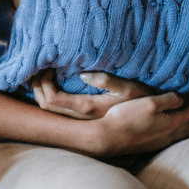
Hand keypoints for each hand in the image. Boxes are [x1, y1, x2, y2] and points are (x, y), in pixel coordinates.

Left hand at [32, 69, 152, 119]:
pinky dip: (51, 99)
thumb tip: (83, 75)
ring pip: (51, 112)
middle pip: (45, 107)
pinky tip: (55, 87)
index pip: (52, 99)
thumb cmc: (142, 100)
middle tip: (42, 69)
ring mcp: (82, 122)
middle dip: (38, 87)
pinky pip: (59, 113)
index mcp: (88, 108)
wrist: (150, 120)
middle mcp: (81, 119)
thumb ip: (107, 80)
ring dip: (42, 93)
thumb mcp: (129, 87)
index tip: (49, 67)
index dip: (43, 83)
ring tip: (45, 76)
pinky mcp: (85, 121)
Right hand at [89, 82, 188, 155]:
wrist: (107, 138)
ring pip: (185, 135)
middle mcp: (171, 135)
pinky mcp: (151, 144)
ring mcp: (161, 142)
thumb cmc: (126, 118)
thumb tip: (181, 99)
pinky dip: (181, 132)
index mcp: (174, 123)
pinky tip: (175, 131)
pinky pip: (173, 137)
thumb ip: (170, 99)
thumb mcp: (150, 102)